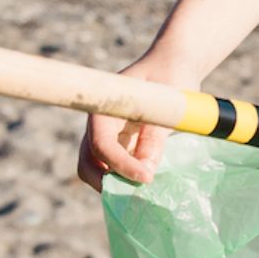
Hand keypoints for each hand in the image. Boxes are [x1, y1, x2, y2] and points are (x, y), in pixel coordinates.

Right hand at [76, 56, 203, 191]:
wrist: (171, 65)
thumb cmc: (170, 76)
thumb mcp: (167, 102)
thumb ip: (155, 135)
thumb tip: (146, 170)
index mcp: (104, 107)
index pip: (101, 143)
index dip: (120, 165)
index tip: (146, 178)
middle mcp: (99, 124)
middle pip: (87, 162)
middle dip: (105, 182)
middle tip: (137, 192)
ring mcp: (107, 136)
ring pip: (96, 168)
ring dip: (115, 183)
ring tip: (144, 190)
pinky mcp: (120, 144)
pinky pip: (113, 168)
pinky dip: (124, 179)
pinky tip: (146, 181)